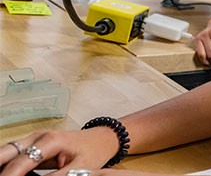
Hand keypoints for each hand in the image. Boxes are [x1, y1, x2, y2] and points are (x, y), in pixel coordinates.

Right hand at [1, 129, 115, 175]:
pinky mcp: (33, 144)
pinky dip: (7, 164)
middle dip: (0, 168)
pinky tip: (8, 174)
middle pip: (7, 151)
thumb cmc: (93, 151)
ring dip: (2, 165)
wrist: (102, 139)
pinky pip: (13, 154)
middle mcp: (38, 136)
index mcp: (51, 141)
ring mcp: (34, 139)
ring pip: (7, 151)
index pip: (21, 162)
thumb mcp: (79, 169)